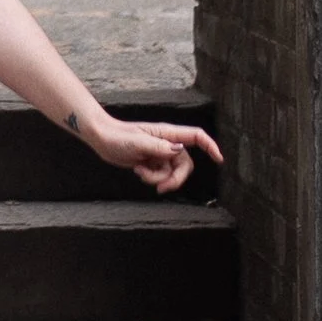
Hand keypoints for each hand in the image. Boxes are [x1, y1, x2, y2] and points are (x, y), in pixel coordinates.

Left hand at [87, 115, 221, 196]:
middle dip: (176, 179)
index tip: (219, 160)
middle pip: (186, 164)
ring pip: (172, 173)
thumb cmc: (118, 136)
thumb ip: (159, 147)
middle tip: (162, 187)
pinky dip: (151, 178)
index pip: (196, 136)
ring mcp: (160, 154)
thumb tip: (179, 151)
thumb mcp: (137, 142)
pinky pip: (160, 176)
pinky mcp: (153, 163)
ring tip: (141, 173)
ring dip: (158, 178)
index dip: (210, 146)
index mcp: (167, 133)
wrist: (102, 140)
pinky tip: (138, 170)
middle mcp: (167, 144)